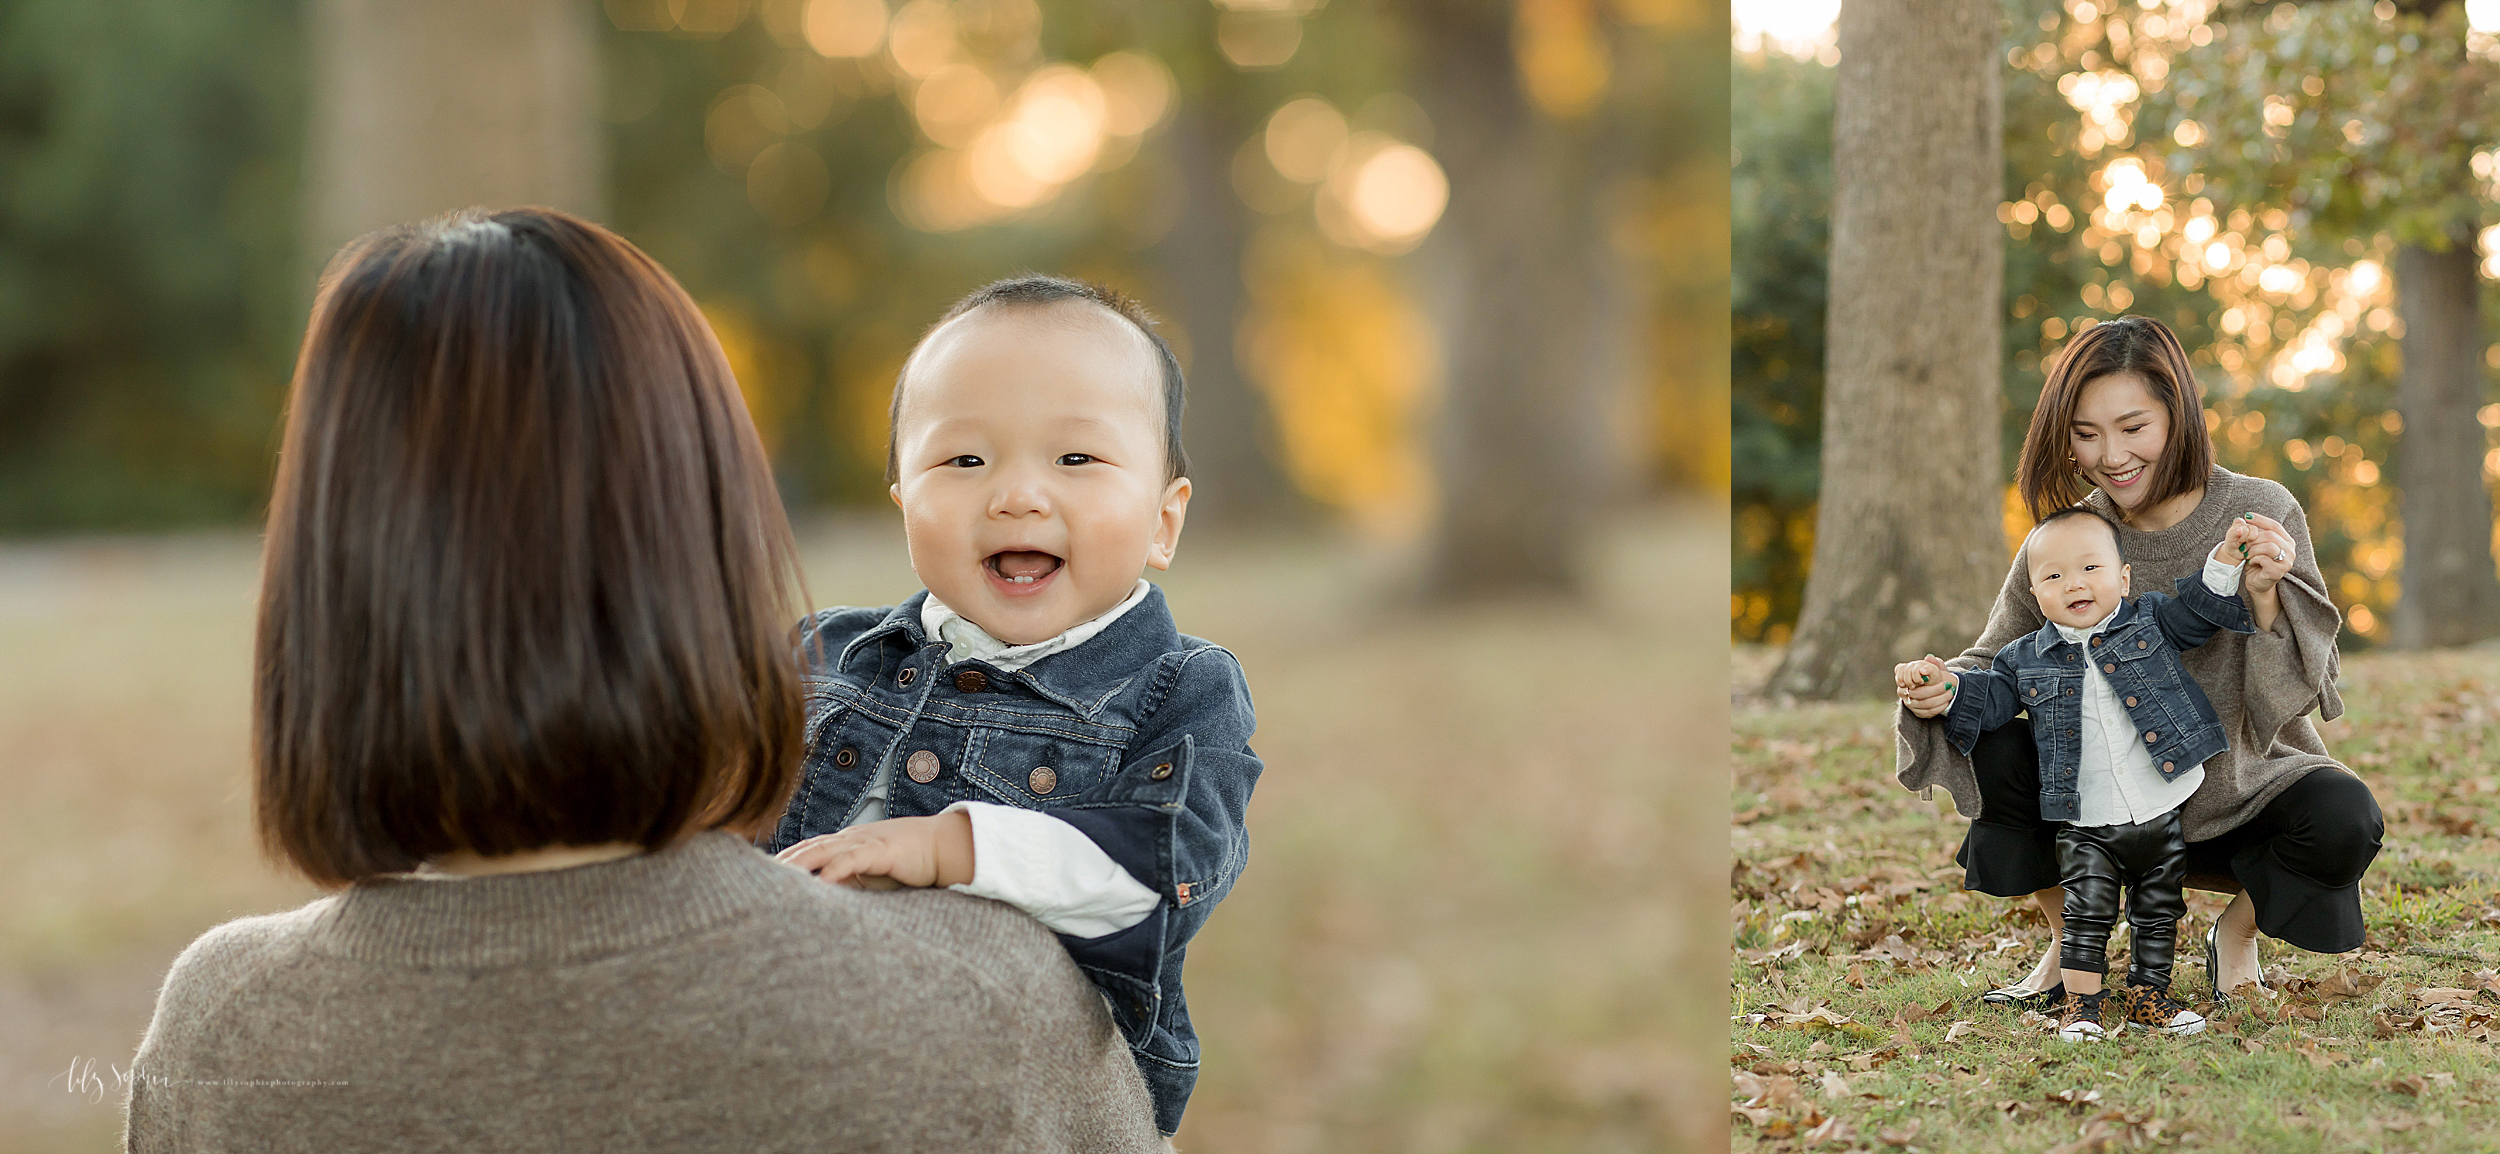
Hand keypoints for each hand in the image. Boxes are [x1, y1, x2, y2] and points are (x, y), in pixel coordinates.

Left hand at [776, 810, 975, 889]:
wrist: (943, 846)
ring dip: (798, 864)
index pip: (806, 849)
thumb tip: (824, 904)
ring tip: (776, 878)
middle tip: (754, 878)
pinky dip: (834, 869)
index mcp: (844, 844)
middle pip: (807, 847)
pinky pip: (852, 859)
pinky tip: (820, 881)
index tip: (758, 875)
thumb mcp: (871, 876)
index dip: (783, 860)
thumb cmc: (907, 862)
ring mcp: (864, 841)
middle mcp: (849, 839)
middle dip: (781, 862)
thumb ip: (848, 885)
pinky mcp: (882, 850)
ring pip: (823, 849)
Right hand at [1894, 654, 1956, 717]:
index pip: (1911, 681)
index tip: (1936, 678)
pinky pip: (1929, 712)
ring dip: (1941, 698)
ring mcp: (1910, 704)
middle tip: (1948, 685)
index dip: (1924, 680)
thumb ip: (1931, 663)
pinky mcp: (1918, 713)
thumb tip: (1929, 657)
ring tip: (1951, 692)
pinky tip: (1947, 701)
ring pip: (1926, 704)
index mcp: (1904, 679)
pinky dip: (1940, 707)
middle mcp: (1903, 693)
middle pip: (1919, 693)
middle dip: (1936, 689)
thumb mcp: (1932, 668)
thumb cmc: (1931, 676)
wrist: (1934, 688)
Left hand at [2215, 512, 2294, 594]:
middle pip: (2270, 535)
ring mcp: (2287, 562)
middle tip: (2243, 545)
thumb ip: (2253, 532)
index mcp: (2287, 541)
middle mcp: (2290, 550)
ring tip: (2247, 554)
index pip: (2275, 526)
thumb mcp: (2255, 545)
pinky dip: (2254, 558)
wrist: (2257, 583)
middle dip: (2253, 538)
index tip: (2247, 516)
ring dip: (2253, 549)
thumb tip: (2241, 519)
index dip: (2261, 520)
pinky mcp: (2279, 571)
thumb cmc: (2257, 562)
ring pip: (2269, 546)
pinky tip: (2251, 562)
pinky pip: (2264, 559)